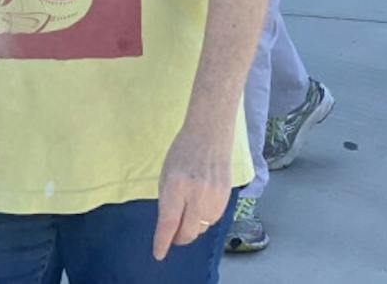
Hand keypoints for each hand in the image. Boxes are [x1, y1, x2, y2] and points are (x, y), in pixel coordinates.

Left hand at [153, 123, 231, 260]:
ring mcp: (214, 195)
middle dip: (178, 239)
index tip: (159, 253)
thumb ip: (167, 202)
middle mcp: (197, 193)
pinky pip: (213, 219)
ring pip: (202, 228)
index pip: (169, 223)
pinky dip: (205, 219)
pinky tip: (201, 206)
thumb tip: (169, 228)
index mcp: (177, 185)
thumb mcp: (166, 175)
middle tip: (173, 236)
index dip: (162, 242)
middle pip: (188, 232)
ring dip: (192, 227)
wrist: (210, 133)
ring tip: (188, 213)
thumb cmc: (183, 151)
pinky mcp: (226, 195)